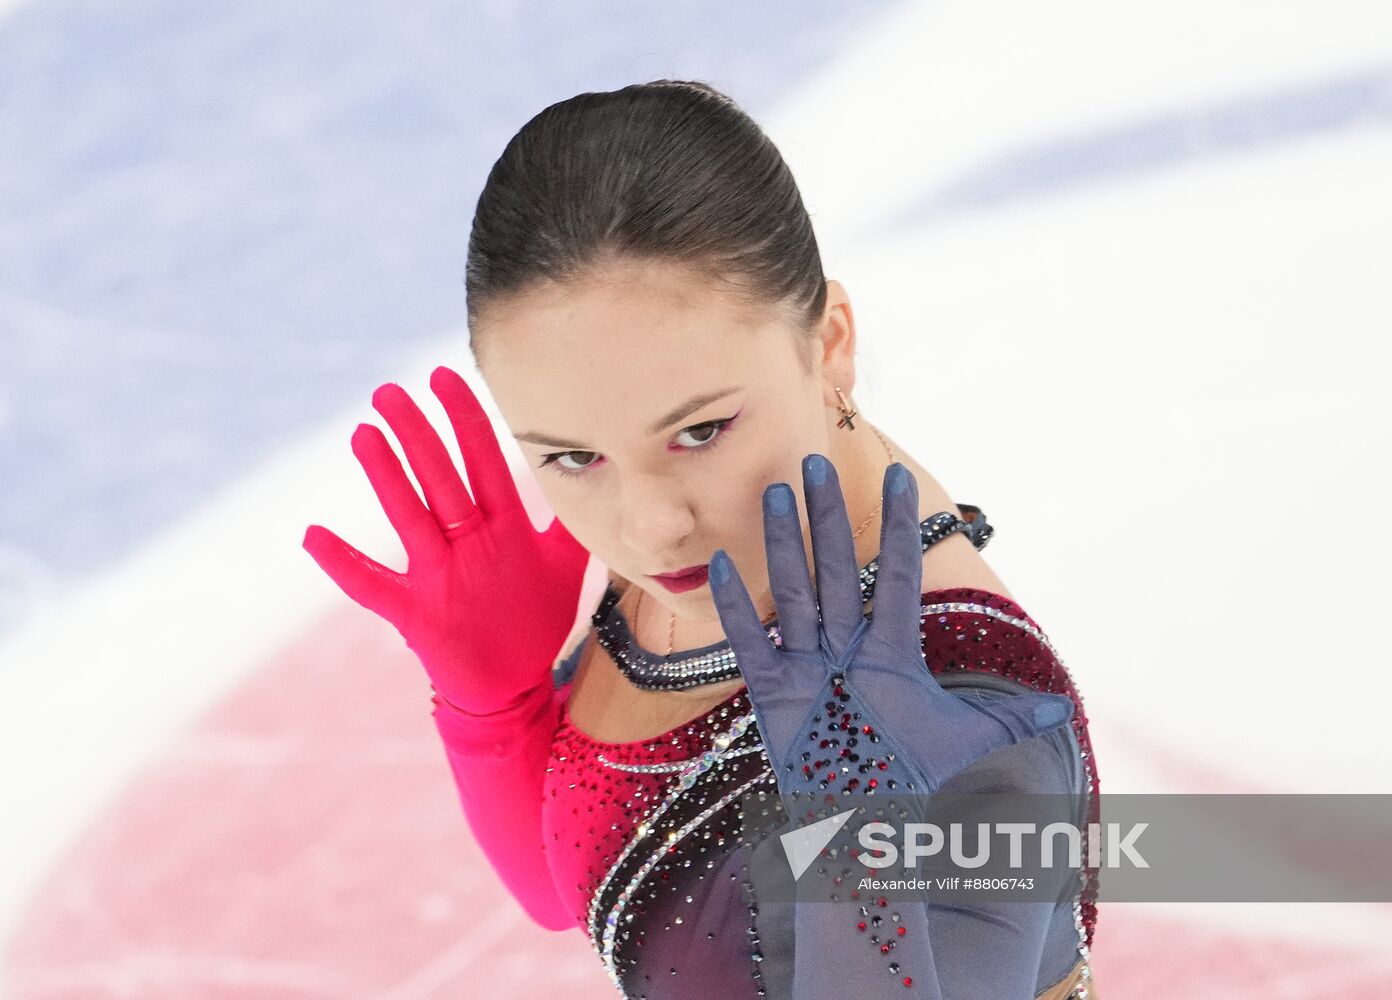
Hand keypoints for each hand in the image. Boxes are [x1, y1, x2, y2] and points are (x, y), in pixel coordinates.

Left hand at [302, 365, 589, 713]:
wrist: (513, 692)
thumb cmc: (538, 621)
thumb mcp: (567, 566)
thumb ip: (567, 517)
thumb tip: (586, 465)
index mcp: (511, 533)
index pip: (487, 463)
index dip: (466, 418)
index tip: (444, 376)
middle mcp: (476, 549)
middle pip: (443, 480)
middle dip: (417, 433)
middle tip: (389, 392)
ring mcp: (442, 580)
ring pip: (410, 517)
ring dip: (385, 475)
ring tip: (362, 431)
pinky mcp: (414, 615)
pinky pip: (372, 587)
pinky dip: (341, 563)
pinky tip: (311, 534)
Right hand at [708, 454, 1072, 808]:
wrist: (868, 821)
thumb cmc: (912, 778)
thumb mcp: (966, 742)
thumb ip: (1009, 718)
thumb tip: (1062, 708)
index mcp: (892, 650)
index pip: (896, 574)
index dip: (898, 526)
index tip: (896, 476)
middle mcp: (847, 647)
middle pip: (837, 568)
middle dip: (827, 516)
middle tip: (814, 462)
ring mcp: (808, 666)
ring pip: (795, 592)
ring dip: (784, 543)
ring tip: (774, 494)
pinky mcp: (775, 693)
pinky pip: (750, 643)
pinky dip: (736, 608)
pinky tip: (721, 565)